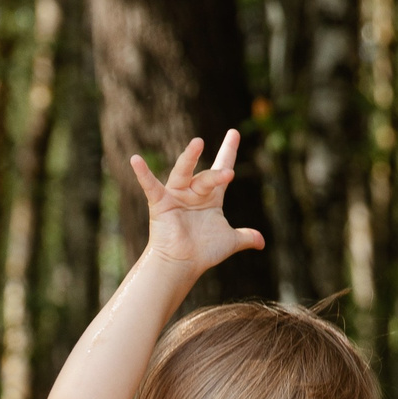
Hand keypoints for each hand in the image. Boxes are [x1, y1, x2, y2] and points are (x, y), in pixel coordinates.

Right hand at [131, 130, 265, 271]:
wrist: (182, 265)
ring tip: (198, 143)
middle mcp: (193, 192)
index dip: (228, 151)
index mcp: (210, 197)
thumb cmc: (203, 253)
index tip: (234, 133)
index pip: (221, 168)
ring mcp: (176, 196)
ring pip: (184, 173)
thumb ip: (245, 237)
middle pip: (207, 176)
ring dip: (189, 158)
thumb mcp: (229, 241)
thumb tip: (262, 242)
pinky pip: (151, 186)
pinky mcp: (160, 203)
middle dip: (218, 175)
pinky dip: (143, 173)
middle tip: (228, 174)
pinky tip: (135, 159)